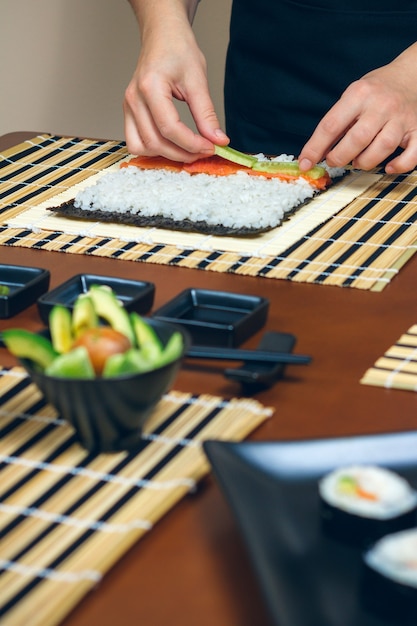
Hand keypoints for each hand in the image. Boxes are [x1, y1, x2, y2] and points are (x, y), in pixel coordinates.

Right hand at [123, 19, 227, 160]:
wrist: (163, 36)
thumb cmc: (178, 50)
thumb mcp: (198, 80)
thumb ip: (206, 114)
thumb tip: (218, 140)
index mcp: (150, 87)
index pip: (169, 128)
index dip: (192, 144)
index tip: (211, 147)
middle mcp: (133, 99)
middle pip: (155, 142)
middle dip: (182, 153)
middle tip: (204, 151)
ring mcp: (128, 107)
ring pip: (142, 147)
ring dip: (166, 155)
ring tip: (187, 150)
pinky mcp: (129, 113)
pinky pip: (136, 142)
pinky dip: (153, 150)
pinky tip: (172, 145)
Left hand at [299, 44, 416, 173]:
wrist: (412, 74)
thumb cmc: (377, 90)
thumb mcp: (352, 96)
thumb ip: (337, 122)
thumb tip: (314, 153)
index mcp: (360, 94)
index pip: (331, 125)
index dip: (314, 148)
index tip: (305, 163)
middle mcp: (382, 105)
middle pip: (357, 140)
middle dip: (339, 157)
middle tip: (334, 160)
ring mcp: (402, 118)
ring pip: (382, 148)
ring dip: (364, 162)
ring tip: (357, 161)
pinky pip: (412, 154)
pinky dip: (400, 165)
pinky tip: (388, 167)